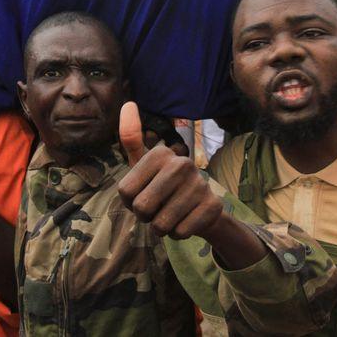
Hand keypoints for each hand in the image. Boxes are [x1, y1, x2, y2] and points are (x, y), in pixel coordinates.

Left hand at [117, 102, 222, 239]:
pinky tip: (185, 221)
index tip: (143, 192)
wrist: (199, 207)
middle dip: (145, 216)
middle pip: (141, 208)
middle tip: (157, 207)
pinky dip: (178, 234)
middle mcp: (181, 163)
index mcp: (160, 153)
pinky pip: (180, 233)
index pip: (125, 192)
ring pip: (161, 224)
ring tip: (170, 214)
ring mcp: (200, 183)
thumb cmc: (161, 185)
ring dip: (161, 227)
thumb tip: (128, 103)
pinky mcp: (212, 205)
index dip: (129, 201)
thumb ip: (131, 138)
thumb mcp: (142, 164)